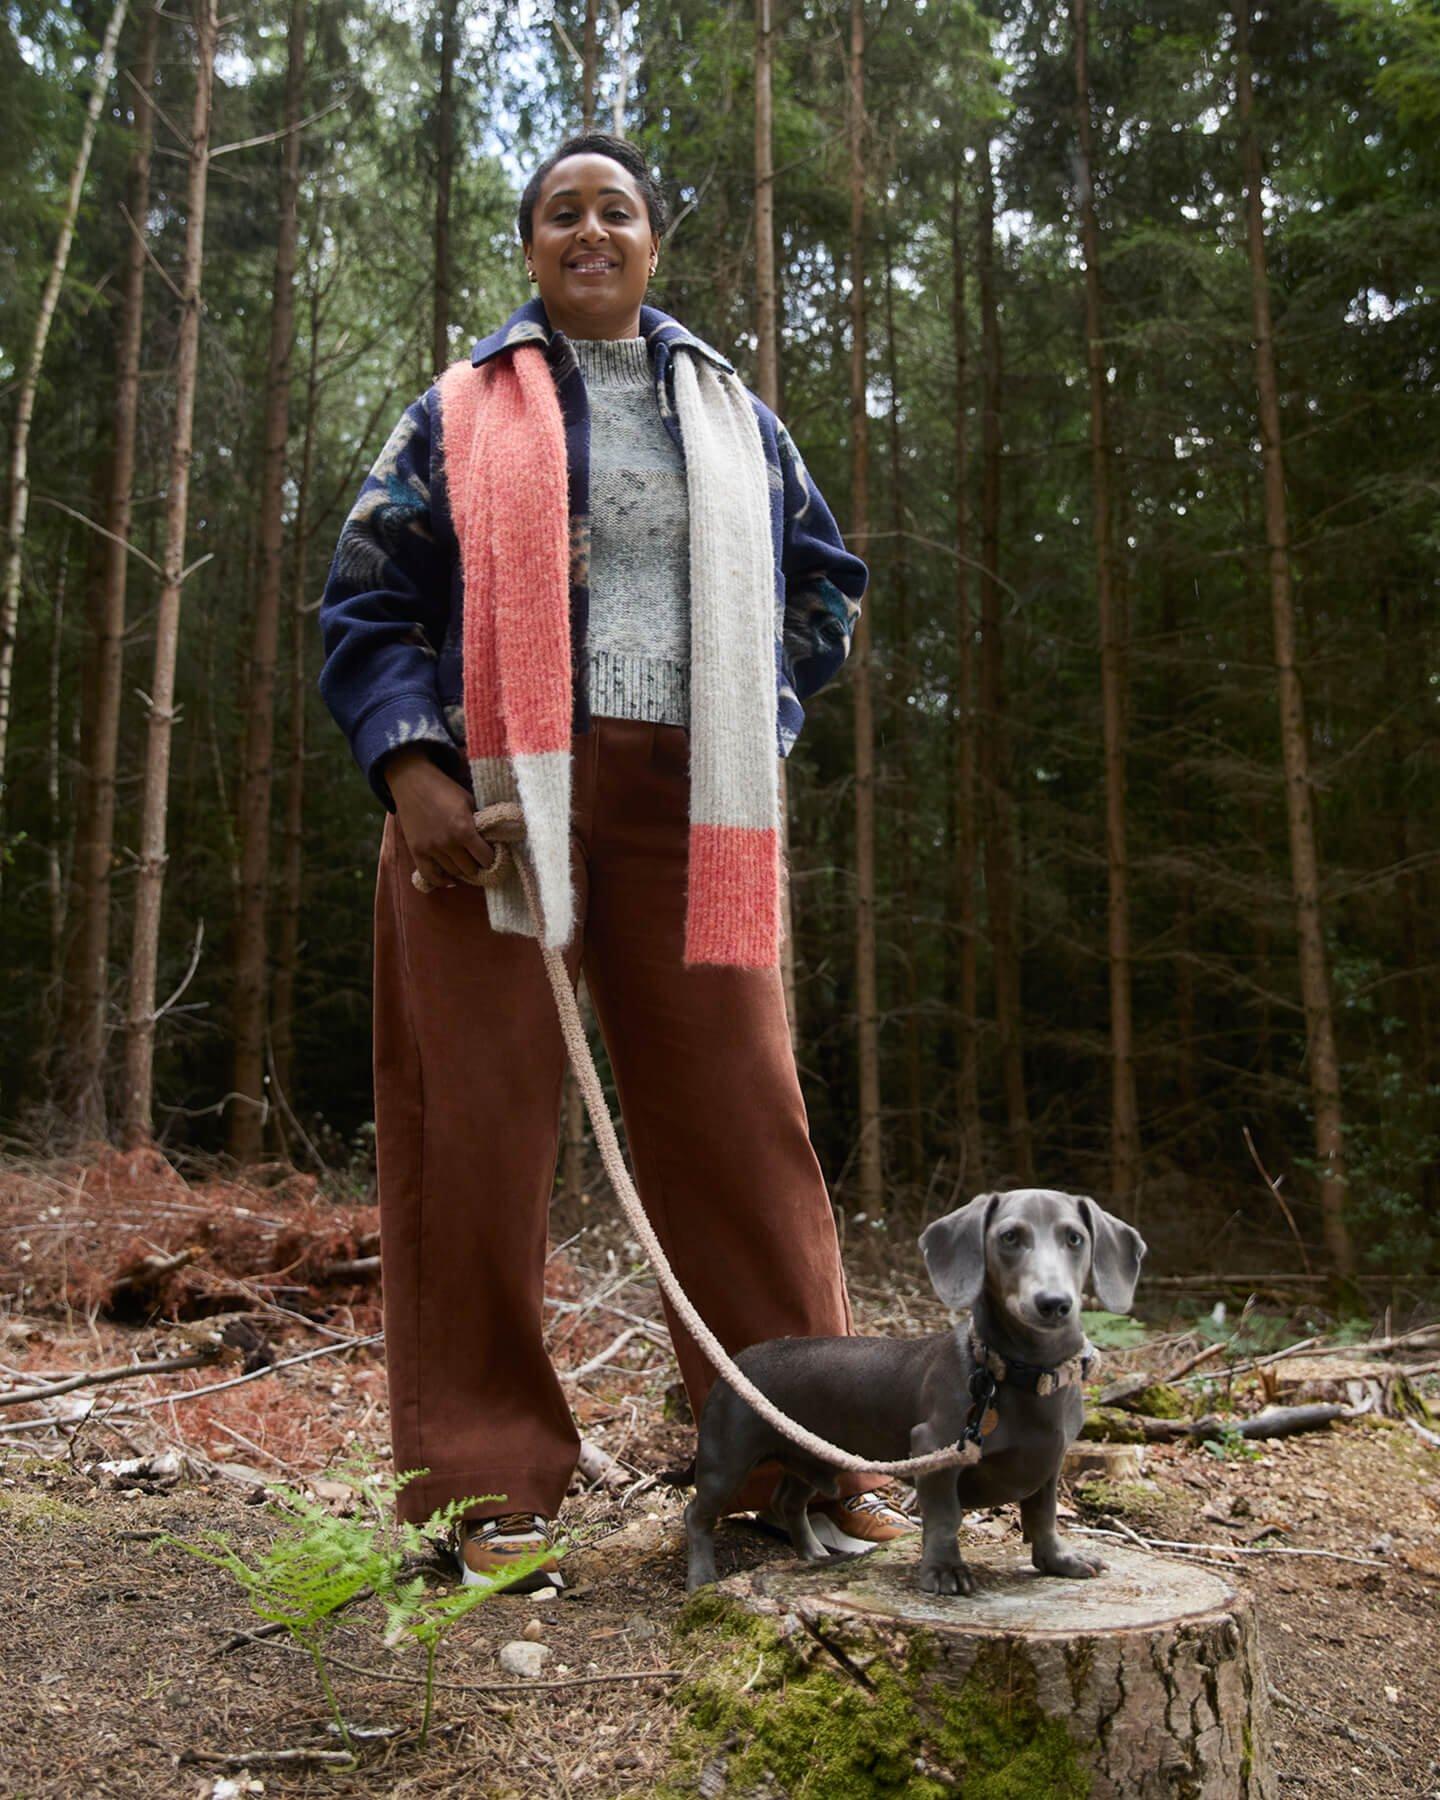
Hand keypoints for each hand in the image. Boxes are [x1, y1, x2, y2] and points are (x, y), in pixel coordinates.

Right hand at [386, 748, 494, 889]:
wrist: (413, 783)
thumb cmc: (445, 789)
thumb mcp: (469, 802)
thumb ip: (480, 822)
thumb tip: (494, 839)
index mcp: (464, 829)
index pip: (485, 858)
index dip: (492, 859)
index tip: (494, 857)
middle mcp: (448, 843)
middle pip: (470, 869)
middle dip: (478, 867)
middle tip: (481, 863)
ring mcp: (431, 849)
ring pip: (453, 873)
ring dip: (462, 872)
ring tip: (468, 866)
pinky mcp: (416, 851)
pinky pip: (430, 876)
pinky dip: (441, 881)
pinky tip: (450, 878)